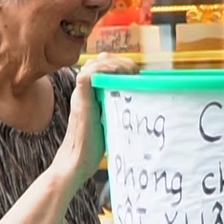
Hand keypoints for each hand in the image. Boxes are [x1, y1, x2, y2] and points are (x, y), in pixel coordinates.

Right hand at [55, 53, 138, 188]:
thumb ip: (120, 109)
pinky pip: (87, 75)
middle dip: (121, 61)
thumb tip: (145, 107)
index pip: (105, 67)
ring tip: (130, 71)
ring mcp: (81, 94)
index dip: (121, 64)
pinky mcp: (80, 100)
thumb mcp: (112, 122)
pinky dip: (103, 69)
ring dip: (115, 63)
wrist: (77, 162)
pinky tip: (118, 73)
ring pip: (94, 64)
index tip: (137, 74)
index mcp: (92, 94)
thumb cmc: (94, 147)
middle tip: (136, 72)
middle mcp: (84, 90)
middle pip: (100, 61)